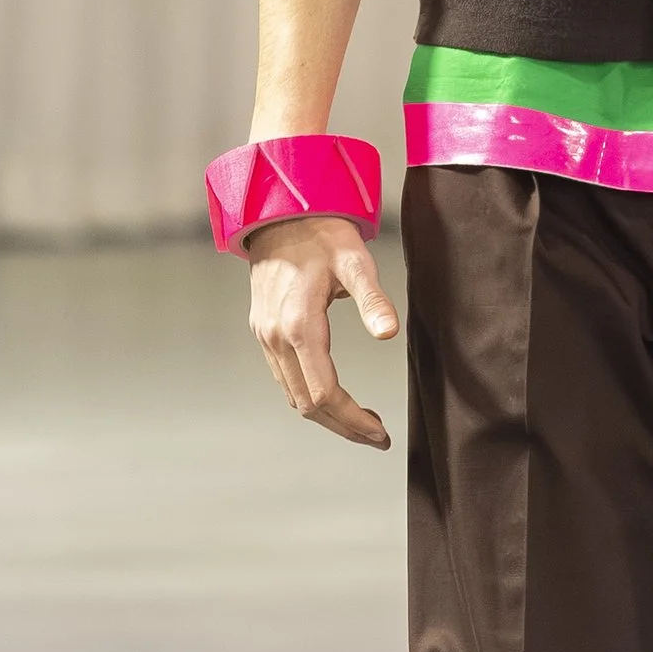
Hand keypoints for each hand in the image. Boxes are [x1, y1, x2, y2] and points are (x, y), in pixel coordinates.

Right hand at [248, 213, 399, 447]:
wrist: (280, 214)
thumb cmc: (321, 234)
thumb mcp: (355, 261)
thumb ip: (372, 298)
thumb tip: (389, 333)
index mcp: (299, 326)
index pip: (324, 393)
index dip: (353, 420)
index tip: (380, 433)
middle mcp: (275, 337)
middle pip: (307, 404)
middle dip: (343, 426)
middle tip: (376, 436)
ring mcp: (265, 336)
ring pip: (292, 395)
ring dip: (326, 415)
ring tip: (360, 423)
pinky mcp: (263, 331)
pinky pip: (284, 378)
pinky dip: (309, 396)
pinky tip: (332, 397)